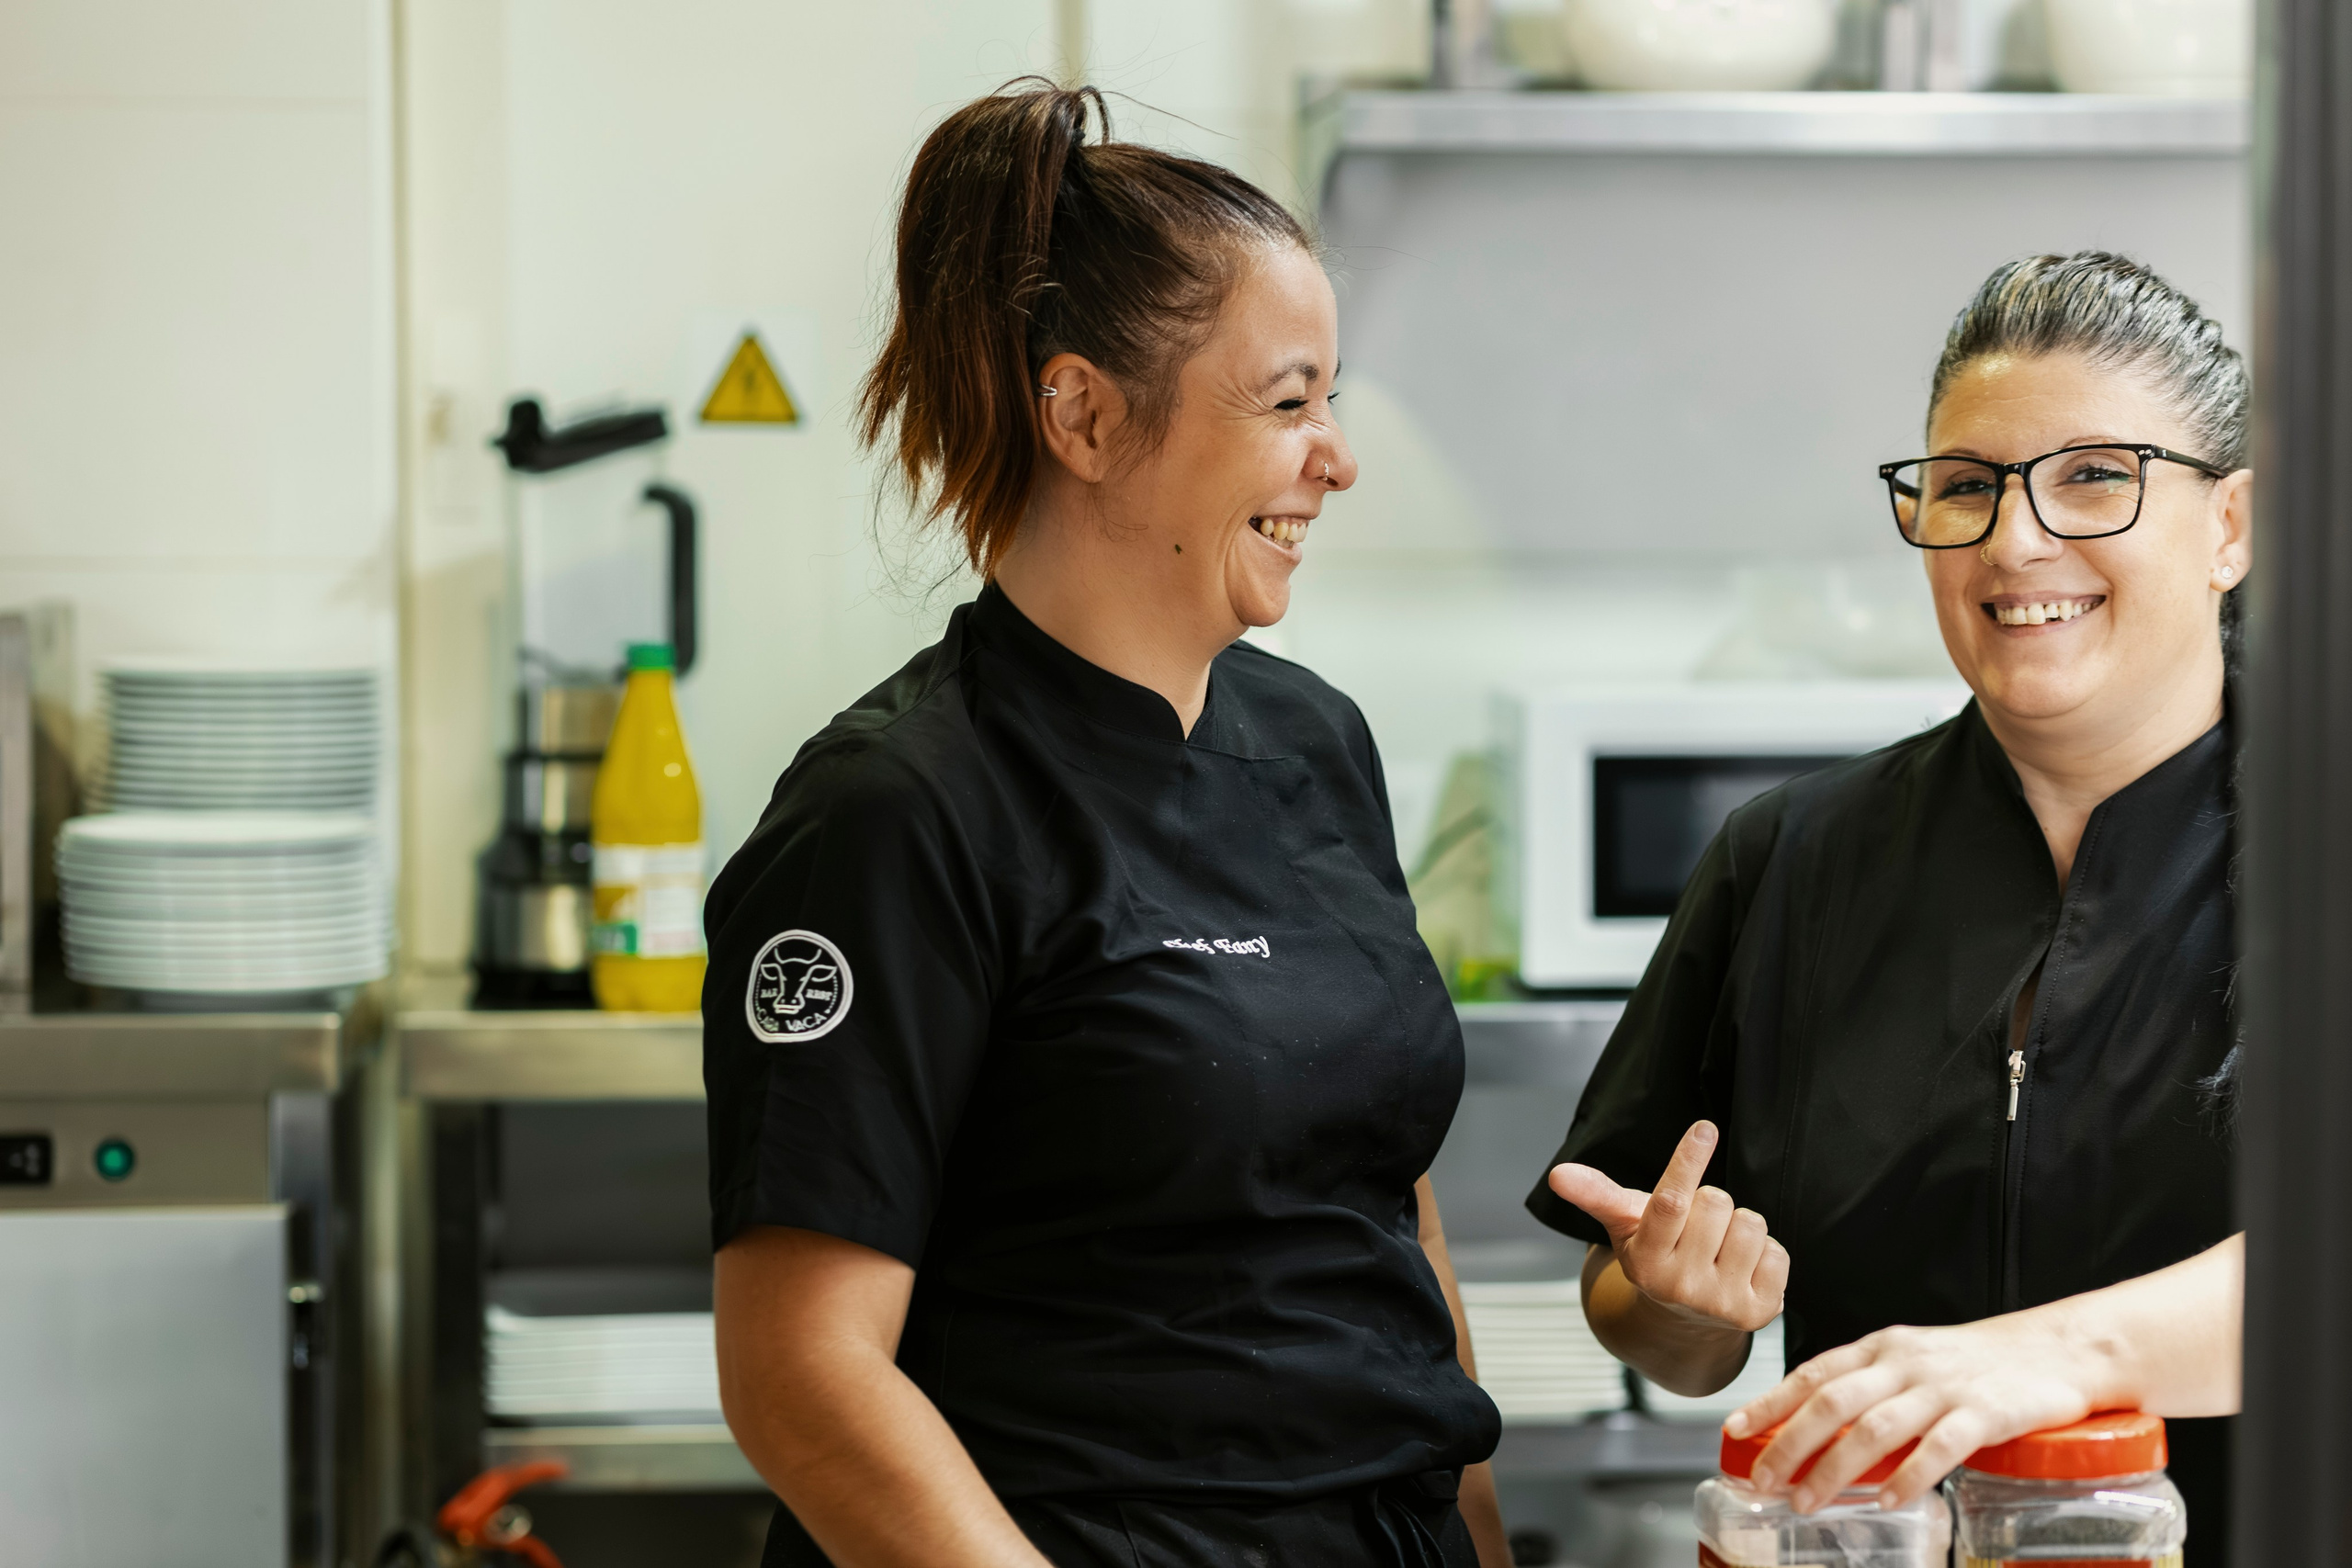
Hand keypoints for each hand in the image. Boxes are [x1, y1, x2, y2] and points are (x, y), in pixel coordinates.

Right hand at [1547, 1120, 1785, 1334]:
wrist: (1684, 1319)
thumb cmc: (1656, 1252)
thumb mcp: (1625, 1224)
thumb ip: (1596, 1195)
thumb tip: (1557, 1174)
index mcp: (1646, 1262)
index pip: (1670, 1202)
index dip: (1687, 1161)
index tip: (1704, 1128)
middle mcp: (1681, 1287)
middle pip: (1717, 1203)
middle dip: (1709, 1203)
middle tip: (1696, 1226)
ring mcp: (1722, 1303)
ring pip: (1750, 1223)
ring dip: (1738, 1225)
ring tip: (1719, 1245)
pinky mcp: (1759, 1312)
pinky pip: (1777, 1252)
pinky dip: (1764, 1252)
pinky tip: (1742, 1266)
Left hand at [1725, 1316, 2098, 1511]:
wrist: (2061, 1350)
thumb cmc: (1980, 1363)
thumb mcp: (1915, 1361)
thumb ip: (1873, 1389)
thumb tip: (1818, 1434)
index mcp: (1882, 1347)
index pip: (1813, 1373)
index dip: (1771, 1402)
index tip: (1735, 1430)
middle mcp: (1905, 1362)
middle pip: (1832, 1402)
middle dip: (1789, 1445)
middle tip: (1764, 1482)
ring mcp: (1944, 1387)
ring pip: (1875, 1427)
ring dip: (1834, 1468)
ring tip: (1807, 1502)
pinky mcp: (1986, 1412)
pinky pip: (1939, 1447)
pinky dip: (1908, 1476)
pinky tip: (1885, 1502)